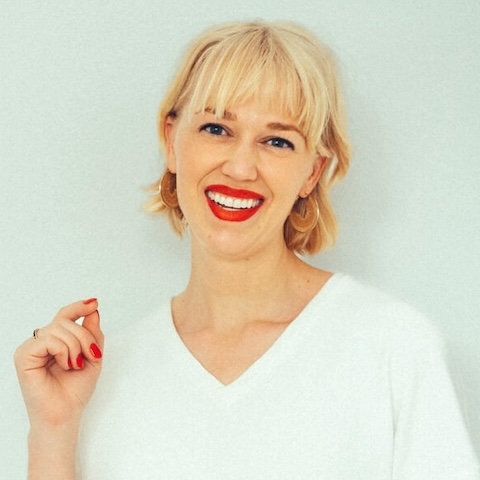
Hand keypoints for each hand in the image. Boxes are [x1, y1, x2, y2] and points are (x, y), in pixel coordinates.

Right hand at [14, 299, 103, 428]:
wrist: (65, 414)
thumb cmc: (75, 390)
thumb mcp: (93, 356)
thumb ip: (92, 333)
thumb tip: (92, 309)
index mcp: (56, 341)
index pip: (65, 315)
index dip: (79, 307)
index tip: (94, 303)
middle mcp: (42, 341)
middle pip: (65, 320)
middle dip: (85, 336)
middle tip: (91, 355)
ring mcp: (31, 348)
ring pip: (59, 328)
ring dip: (76, 346)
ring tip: (76, 364)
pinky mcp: (24, 356)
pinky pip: (48, 339)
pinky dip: (63, 351)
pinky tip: (65, 365)